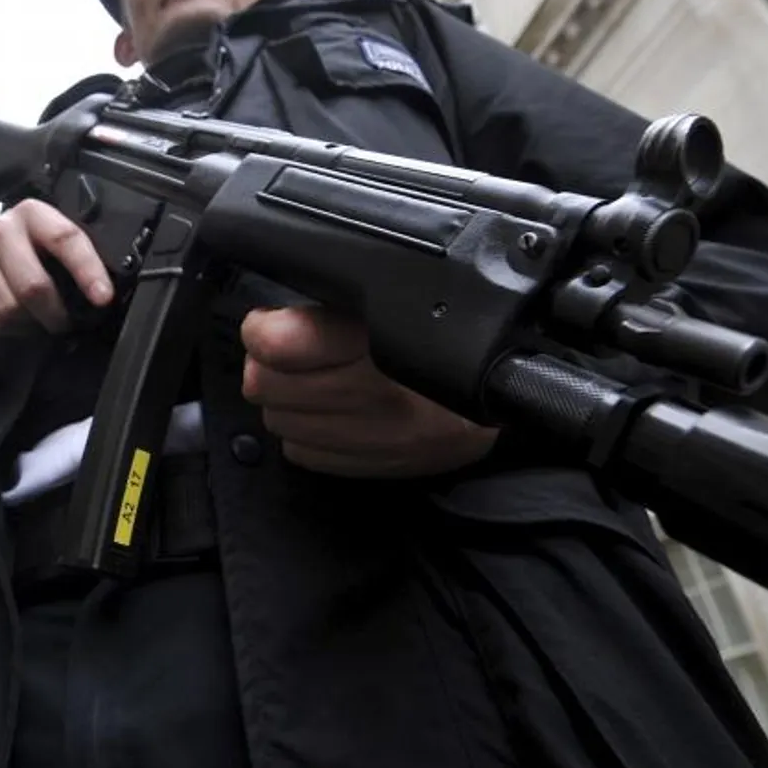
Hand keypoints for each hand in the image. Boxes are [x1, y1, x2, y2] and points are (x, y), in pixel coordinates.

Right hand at [0, 200, 113, 333]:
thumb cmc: (22, 250)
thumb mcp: (47, 241)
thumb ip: (72, 258)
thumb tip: (104, 293)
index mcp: (32, 214)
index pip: (64, 238)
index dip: (87, 270)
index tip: (103, 297)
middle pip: (33, 285)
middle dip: (55, 314)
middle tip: (65, 323)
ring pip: (9, 308)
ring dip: (29, 324)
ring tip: (37, 320)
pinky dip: (8, 328)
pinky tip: (15, 320)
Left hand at [239, 306, 497, 477]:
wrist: (505, 388)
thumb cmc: (447, 335)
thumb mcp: (397, 300)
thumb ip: (338, 302)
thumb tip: (276, 313)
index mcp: (380, 343)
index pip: (280, 344)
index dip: (262, 328)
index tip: (267, 323)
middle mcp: (376, 397)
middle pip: (267, 385)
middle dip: (267, 366)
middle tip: (285, 353)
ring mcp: (375, 439)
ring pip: (279, 422)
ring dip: (286, 401)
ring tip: (311, 381)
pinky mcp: (375, 467)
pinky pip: (302, 454)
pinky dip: (306, 433)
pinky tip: (328, 413)